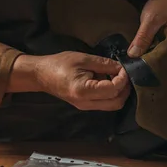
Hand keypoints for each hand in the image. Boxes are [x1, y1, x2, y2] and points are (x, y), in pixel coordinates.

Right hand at [13, 52, 129, 110]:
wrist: (42, 75)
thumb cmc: (59, 64)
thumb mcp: (83, 59)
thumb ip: (104, 64)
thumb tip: (121, 68)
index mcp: (84, 91)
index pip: (112, 90)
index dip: (123, 79)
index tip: (123, 67)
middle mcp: (86, 103)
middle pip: (116, 103)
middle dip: (125, 89)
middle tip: (125, 74)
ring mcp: (86, 107)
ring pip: (112, 105)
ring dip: (119, 92)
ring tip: (116, 77)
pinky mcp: (86, 105)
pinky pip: (105, 103)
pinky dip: (111, 94)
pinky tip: (108, 81)